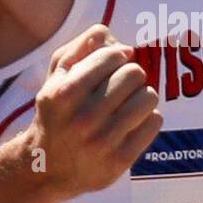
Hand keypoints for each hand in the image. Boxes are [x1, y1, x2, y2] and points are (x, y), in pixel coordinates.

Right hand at [24, 23, 162, 198]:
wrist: (47, 168)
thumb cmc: (57, 114)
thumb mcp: (55, 78)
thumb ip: (78, 48)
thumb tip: (109, 35)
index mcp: (64, 93)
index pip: (112, 56)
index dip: (118, 55)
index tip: (115, 63)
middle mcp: (83, 118)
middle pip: (134, 74)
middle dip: (131, 74)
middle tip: (123, 85)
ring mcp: (103, 142)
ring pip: (148, 97)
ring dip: (142, 95)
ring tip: (129, 103)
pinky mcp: (120, 160)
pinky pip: (154, 122)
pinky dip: (148, 117)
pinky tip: (133, 122)